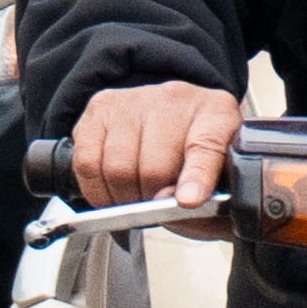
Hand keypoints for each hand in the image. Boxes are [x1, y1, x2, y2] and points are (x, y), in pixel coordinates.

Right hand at [63, 83, 243, 207]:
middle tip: (155, 207)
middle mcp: (176, 100)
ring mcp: (135, 100)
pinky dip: (97, 190)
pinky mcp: (100, 109)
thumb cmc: (197, 153)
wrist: (172, 120)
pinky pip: (87, 163)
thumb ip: (209, 198)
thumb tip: (174, 205)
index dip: (197, 177)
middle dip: (151, 201)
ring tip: (136, 197)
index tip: (188, 201)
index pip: (207, 146)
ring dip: (124, 198)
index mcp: (217, 115)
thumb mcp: (219, 177)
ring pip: (117, 169)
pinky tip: (112, 190)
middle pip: (154, 167)